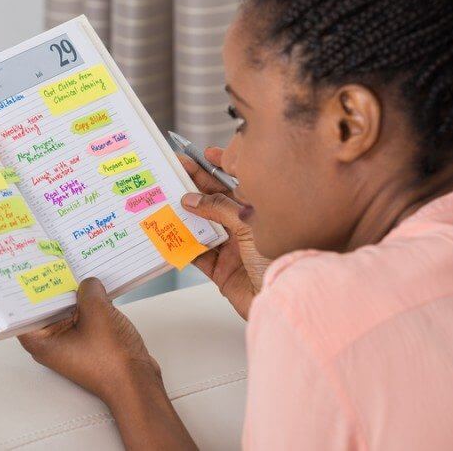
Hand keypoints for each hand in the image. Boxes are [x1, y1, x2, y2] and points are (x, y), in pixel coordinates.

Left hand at [18, 277, 159, 403]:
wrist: (137, 383)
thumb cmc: (112, 360)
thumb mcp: (97, 311)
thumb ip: (88, 289)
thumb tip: (88, 282)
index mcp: (42, 341)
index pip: (23, 310)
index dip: (27, 288)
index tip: (30, 269)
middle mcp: (52, 344)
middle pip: (47, 307)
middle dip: (55, 286)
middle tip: (57, 262)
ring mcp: (71, 344)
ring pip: (68, 311)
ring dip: (77, 294)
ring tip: (81, 270)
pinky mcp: (88, 343)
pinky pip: (84, 318)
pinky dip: (90, 305)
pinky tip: (101, 289)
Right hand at [179, 147, 271, 318]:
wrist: (288, 297)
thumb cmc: (283, 258)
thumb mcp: (250, 223)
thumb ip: (219, 208)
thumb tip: (192, 199)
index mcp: (258, 211)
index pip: (233, 183)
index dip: (216, 168)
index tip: (198, 155)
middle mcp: (245, 227)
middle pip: (213, 202)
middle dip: (193, 187)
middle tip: (172, 172)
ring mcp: (232, 249)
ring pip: (202, 227)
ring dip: (184, 215)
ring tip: (164, 199)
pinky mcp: (222, 271)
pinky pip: (197, 255)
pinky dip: (183, 246)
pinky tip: (169, 234)